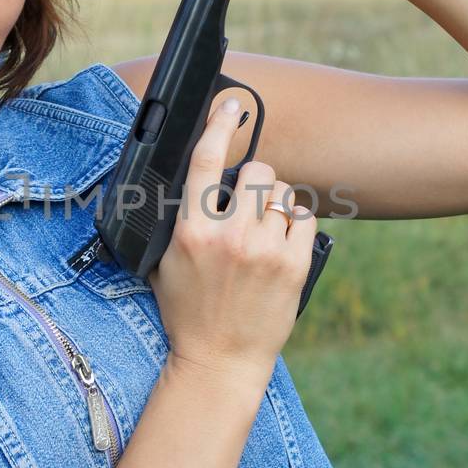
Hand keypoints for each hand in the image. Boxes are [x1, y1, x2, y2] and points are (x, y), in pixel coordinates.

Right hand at [147, 94, 317, 382]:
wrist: (219, 361)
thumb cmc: (188, 312)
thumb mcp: (164, 264)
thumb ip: (176, 222)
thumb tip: (189, 182)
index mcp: (191, 231)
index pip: (205, 162)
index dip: (218, 126)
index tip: (231, 106)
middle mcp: (229, 236)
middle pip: (257, 171)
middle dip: (255, 181)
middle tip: (249, 204)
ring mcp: (264, 250)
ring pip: (282, 194)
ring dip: (274, 205)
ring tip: (263, 233)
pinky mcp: (293, 265)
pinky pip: (303, 219)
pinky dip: (294, 225)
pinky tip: (281, 244)